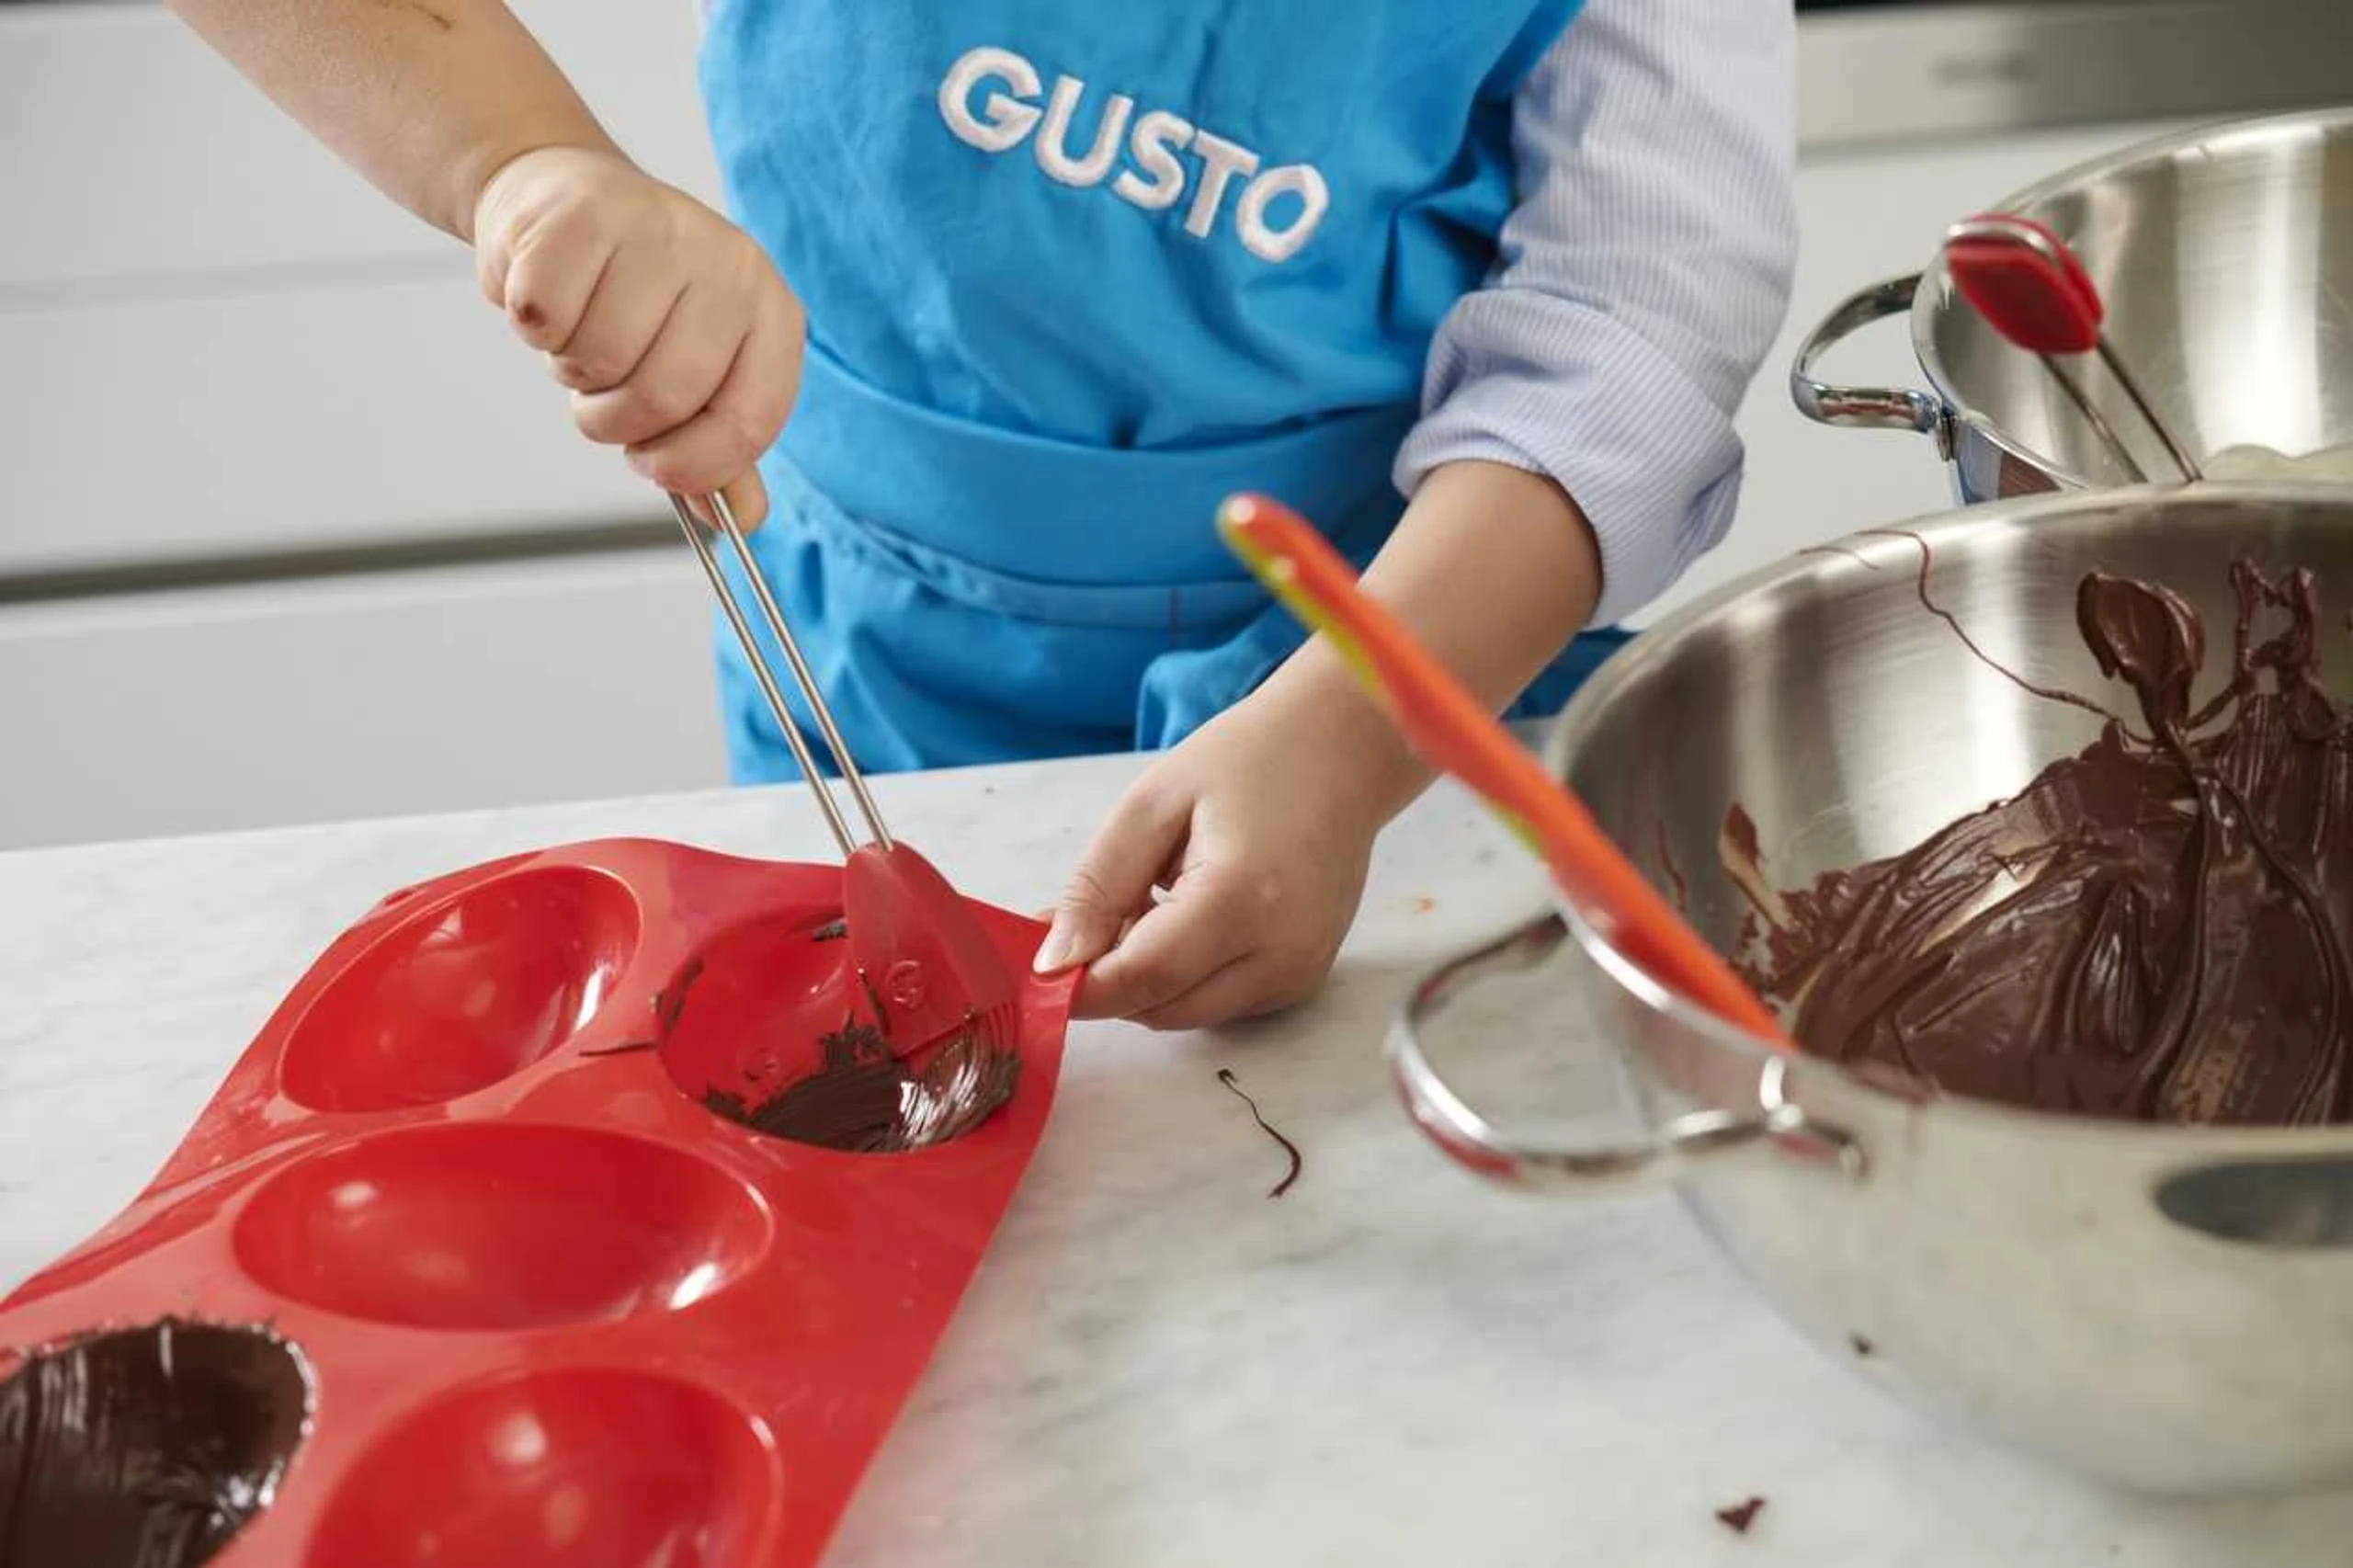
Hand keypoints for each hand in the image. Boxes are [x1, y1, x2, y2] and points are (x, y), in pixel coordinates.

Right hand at [471, 146, 803, 525]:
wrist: (563, 201)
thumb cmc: (631, 298)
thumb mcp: (694, 373)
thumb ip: (720, 451)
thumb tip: (741, 521)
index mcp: (770, 312)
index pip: (750, 421)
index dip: (694, 465)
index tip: (655, 465)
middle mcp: (729, 265)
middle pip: (667, 396)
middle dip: (616, 420)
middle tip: (601, 391)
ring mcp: (660, 230)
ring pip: (601, 359)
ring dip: (572, 370)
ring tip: (578, 331)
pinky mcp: (584, 213)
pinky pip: (545, 315)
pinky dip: (532, 325)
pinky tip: (548, 297)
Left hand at [1038, 675, 1415, 1029]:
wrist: (1345, 751)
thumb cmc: (1249, 761)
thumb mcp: (1152, 805)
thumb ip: (1098, 887)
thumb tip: (1055, 962)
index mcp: (1239, 901)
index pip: (1140, 980)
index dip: (1079, 987)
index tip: (1036, 969)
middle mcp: (1279, 953)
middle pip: (1161, 1010)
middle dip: (1111, 982)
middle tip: (1095, 916)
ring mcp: (1299, 972)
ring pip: (1188, 1015)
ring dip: (1149, 981)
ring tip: (1150, 903)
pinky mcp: (1305, 978)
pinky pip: (1222, 1003)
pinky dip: (1187, 977)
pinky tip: (1190, 917)